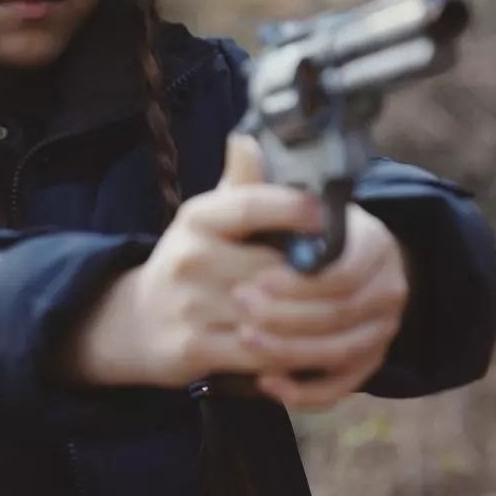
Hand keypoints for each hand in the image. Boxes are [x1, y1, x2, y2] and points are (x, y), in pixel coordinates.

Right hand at [124, 133, 327, 388]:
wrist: (136, 320)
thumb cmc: (191, 262)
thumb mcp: (209, 219)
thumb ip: (240, 186)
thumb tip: (250, 139)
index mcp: (197, 218)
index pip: (248, 206)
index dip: (292, 208)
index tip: (327, 212)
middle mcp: (189, 258)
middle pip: (272, 268)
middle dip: (319, 279)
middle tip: (359, 280)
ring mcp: (189, 305)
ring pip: (272, 316)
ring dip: (315, 323)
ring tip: (348, 318)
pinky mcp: (192, 347)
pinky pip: (258, 353)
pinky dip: (291, 356)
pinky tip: (314, 348)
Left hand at [231, 199, 411, 410]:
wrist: (319, 272)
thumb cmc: (285, 237)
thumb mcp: (271, 208)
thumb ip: (258, 185)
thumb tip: (242, 142)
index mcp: (370, 241)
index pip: (342, 268)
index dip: (296, 279)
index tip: (250, 277)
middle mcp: (388, 285)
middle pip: (341, 312)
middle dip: (286, 314)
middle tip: (239, 309)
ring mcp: (382, 328)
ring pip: (341, 352)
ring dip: (290, 352)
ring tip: (243, 343)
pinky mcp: (367, 363)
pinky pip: (343, 385)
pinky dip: (308, 391)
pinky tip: (269, 385)